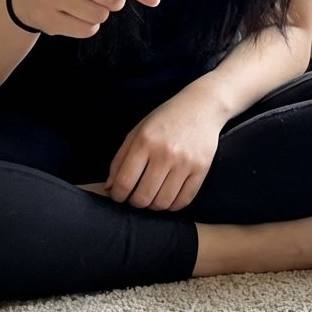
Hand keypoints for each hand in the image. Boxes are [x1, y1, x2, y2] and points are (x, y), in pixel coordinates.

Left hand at [105, 92, 221, 210]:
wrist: (202, 105)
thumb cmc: (166, 119)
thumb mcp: (138, 131)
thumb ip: (120, 159)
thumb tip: (109, 188)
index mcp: (145, 141)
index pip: (124, 183)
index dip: (117, 195)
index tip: (119, 194)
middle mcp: (165, 153)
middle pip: (143, 198)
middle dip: (135, 202)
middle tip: (137, 195)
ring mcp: (186, 162)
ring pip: (163, 203)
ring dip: (154, 205)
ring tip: (153, 195)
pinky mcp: (202, 168)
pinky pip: (184, 201)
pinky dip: (173, 205)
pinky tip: (169, 196)